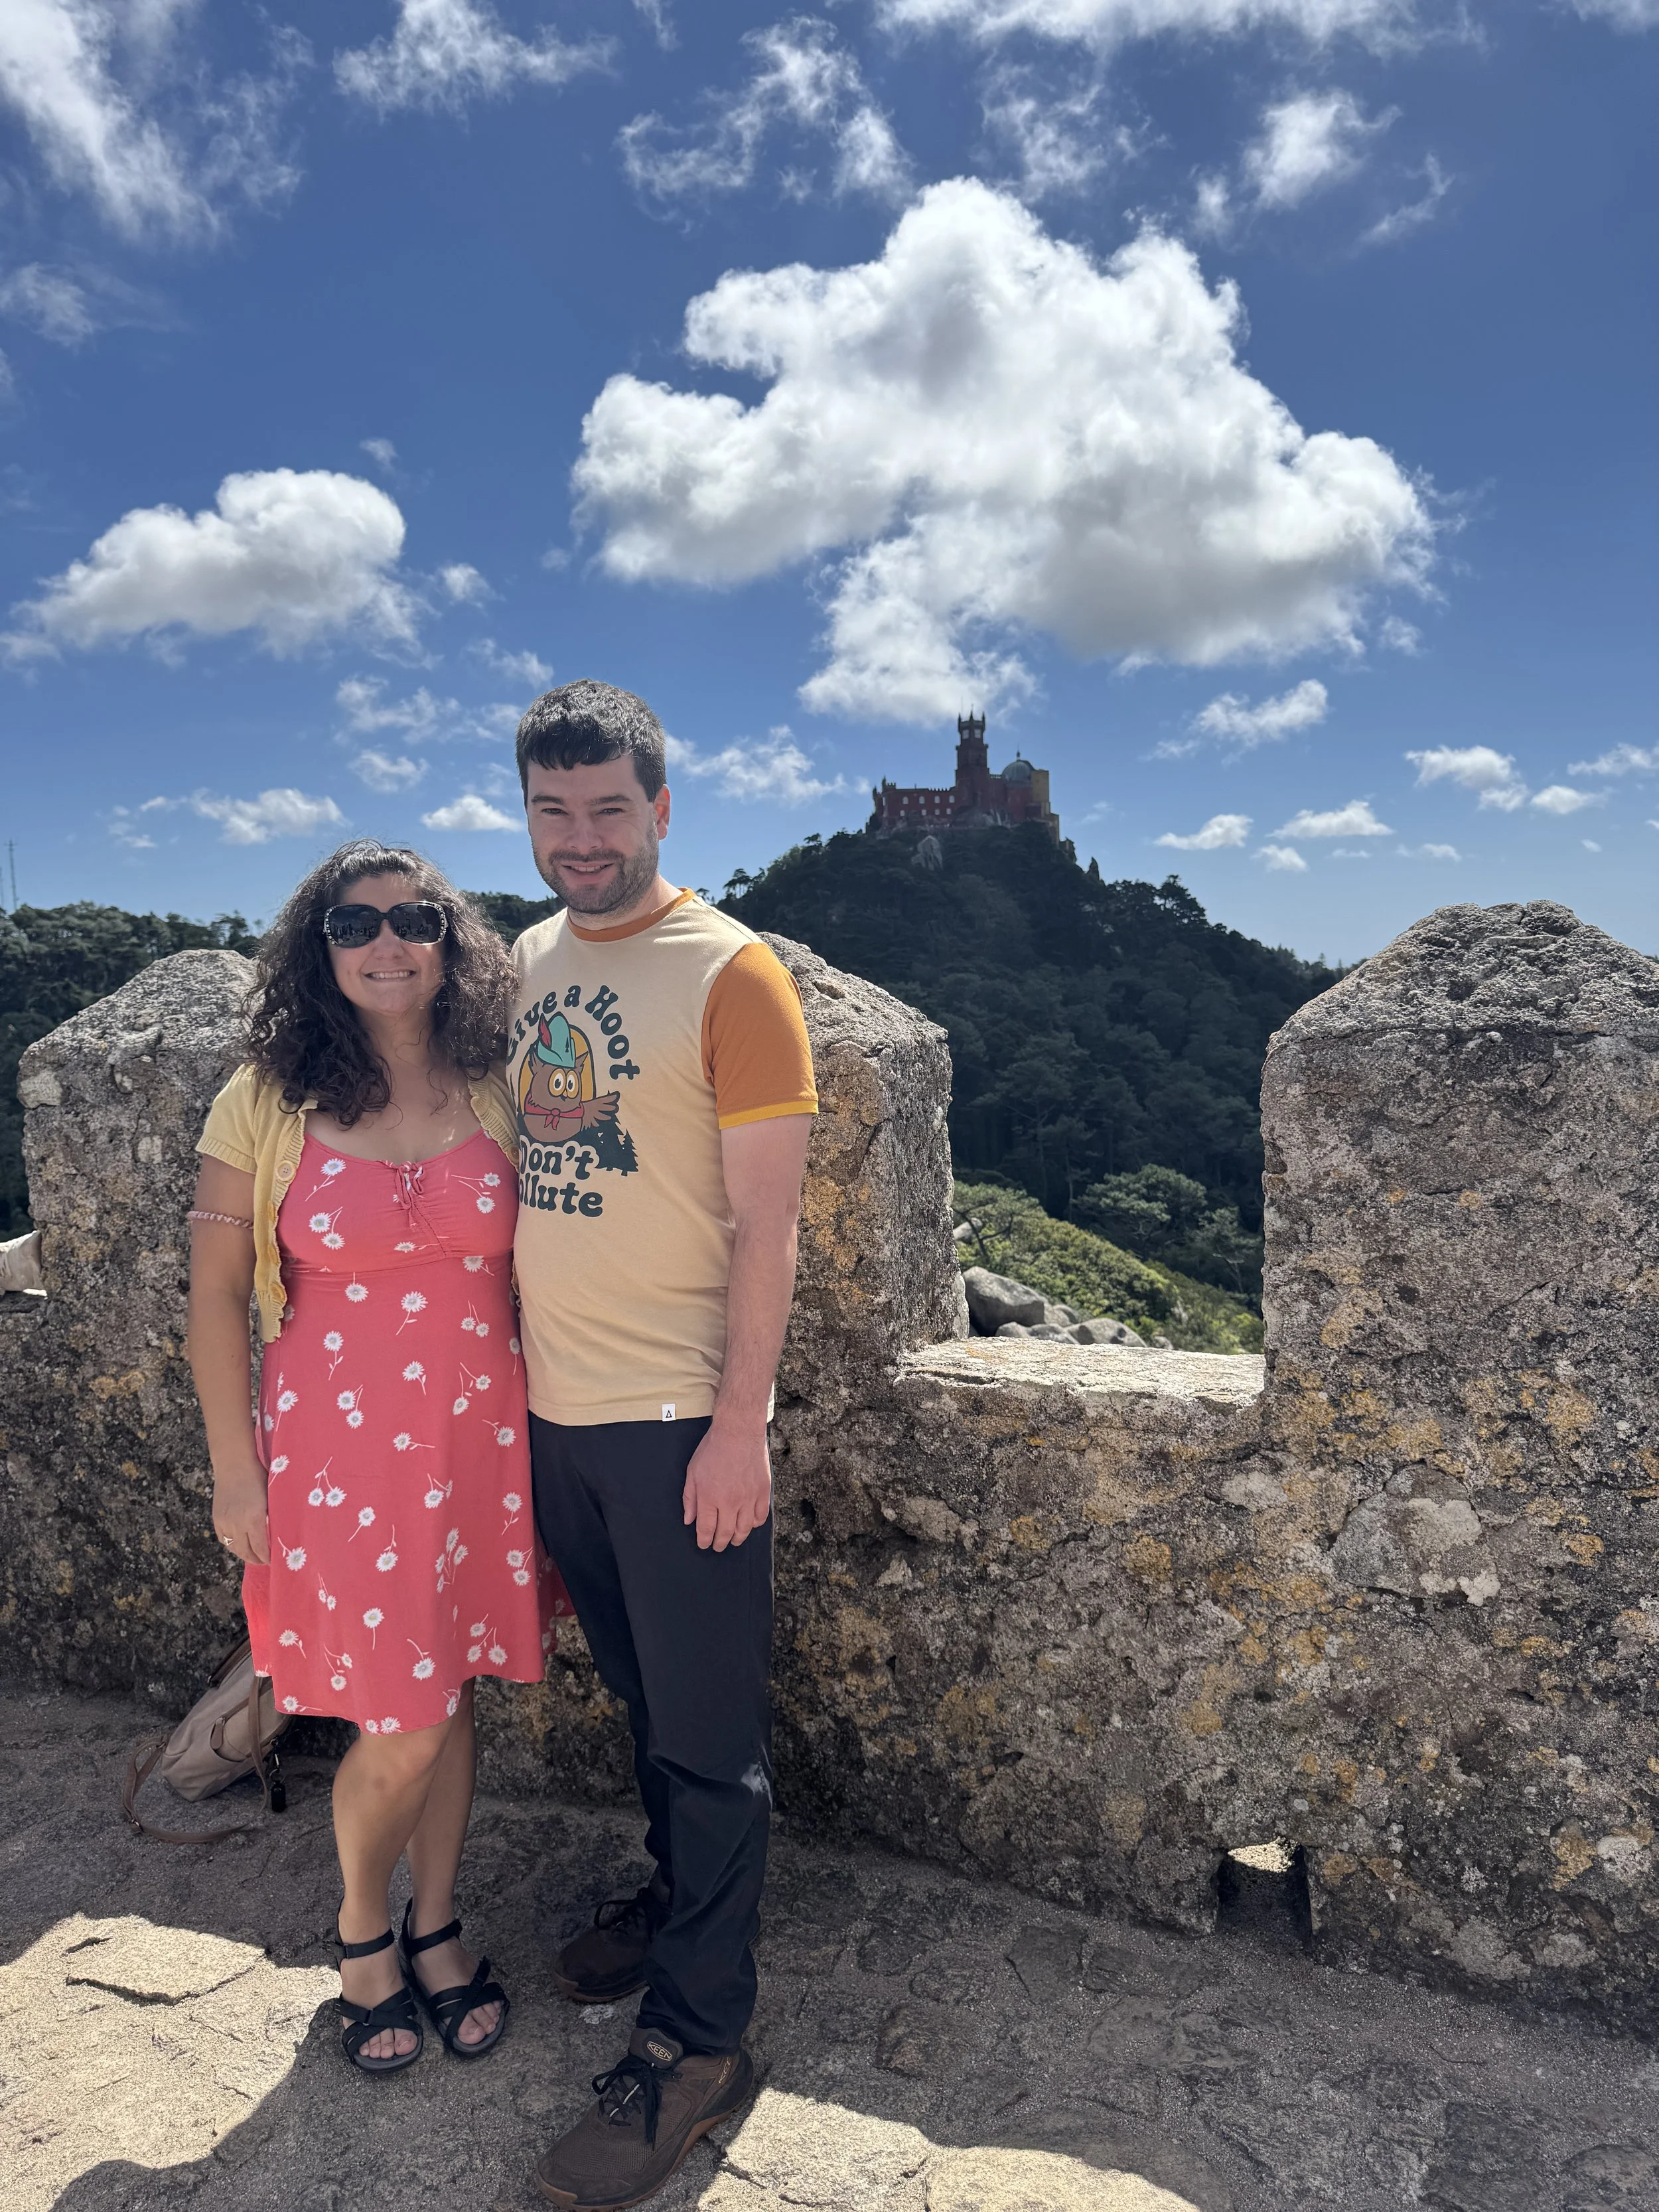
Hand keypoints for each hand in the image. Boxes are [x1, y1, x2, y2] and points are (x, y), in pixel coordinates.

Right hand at [213, 1459, 269, 1565]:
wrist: (234, 1465)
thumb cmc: (258, 1477)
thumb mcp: (270, 1498)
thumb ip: (272, 1517)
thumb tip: (278, 1533)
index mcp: (254, 1518)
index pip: (260, 1547)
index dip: (266, 1557)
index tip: (273, 1561)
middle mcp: (237, 1524)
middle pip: (245, 1552)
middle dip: (256, 1559)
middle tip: (264, 1561)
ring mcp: (225, 1522)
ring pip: (233, 1547)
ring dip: (243, 1554)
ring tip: (252, 1555)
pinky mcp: (217, 1519)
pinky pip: (223, 1539)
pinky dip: (231, 1545)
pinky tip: (239, 1544)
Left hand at [683, 1417, 770, 1551]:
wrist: (738, 1432)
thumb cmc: (713, 1449)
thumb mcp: (693, 1472)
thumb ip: (690, 1498)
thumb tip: (689, 1519)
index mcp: (710, 1498)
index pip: (706, 1529)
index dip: (704, 1541)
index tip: (703, 1544)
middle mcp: (730, 1502)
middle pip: (726, 1533)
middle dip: (720, 1543)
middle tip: (718, 1546)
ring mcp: (749, 1498)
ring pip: (744, 1529)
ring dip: (738, 1538)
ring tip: (734, 1540)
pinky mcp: (763, 1492)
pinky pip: (760, 1516)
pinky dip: (754, 1524)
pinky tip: (749, 1524)